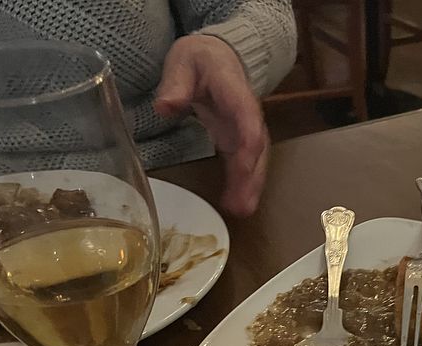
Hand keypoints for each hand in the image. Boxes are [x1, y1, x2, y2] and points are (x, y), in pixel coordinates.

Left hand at [154, 35, 267, 216]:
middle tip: (242, 206)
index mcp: (236, 92)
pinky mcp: (239, 141)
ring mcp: (246, 130)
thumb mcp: (183, 61)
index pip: (248, 121)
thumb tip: (166, 107)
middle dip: (251, 177)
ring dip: (250, 187)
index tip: (241, 169)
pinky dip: (243, 185)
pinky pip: (245, 165)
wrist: (219, 57)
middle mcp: (248, 115)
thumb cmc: (200, 59)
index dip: (247, 146)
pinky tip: (236, 205)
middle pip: (256, 148)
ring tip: (241, 212)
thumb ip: (176, 83)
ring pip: (255, 161)